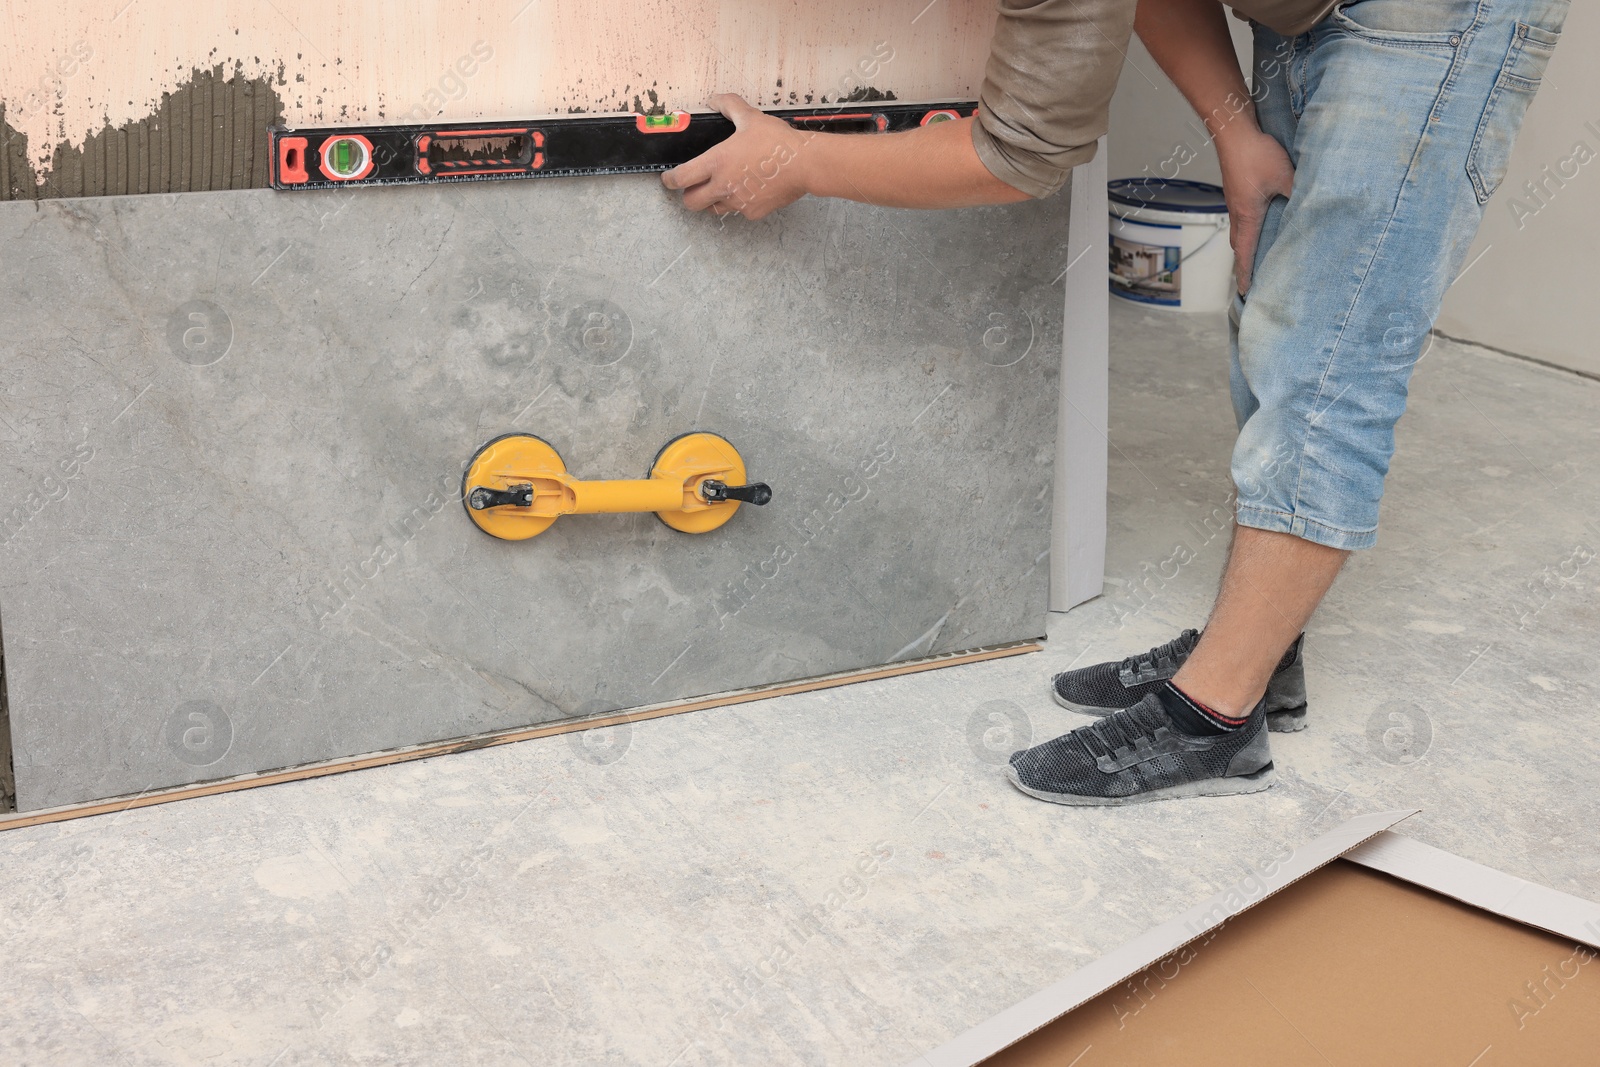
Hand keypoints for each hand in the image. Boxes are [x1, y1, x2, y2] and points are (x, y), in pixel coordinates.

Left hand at [661, 94, 809, 219]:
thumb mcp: (751, 117)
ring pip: (714, 209)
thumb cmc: (778, 141)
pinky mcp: (753, 212)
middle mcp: (723, 186)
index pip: (681, 179)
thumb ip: (729, 105)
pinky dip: (739, 203)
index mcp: (716, 163)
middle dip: (688, 195)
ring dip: (713, 200)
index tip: (668, 179)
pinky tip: (749, 189)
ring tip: (724, 187)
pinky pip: (738, 211)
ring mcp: (738, 203)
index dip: (670, 180)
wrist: (805, 164)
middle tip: (694, 186)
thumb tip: (714, 98)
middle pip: (691, 202)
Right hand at [1216, 128, 1293, 293]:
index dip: (1245, 273)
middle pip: (1239, 245)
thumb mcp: (1285, 175)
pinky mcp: (1237, 189)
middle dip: (1244, 262)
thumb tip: (1316, 207)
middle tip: (1251, 276)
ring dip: (1245, 244)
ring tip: (1257, 253)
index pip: (1245, 253)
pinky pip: (1241, 215)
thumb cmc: (1255, 153)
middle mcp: (1238, 211)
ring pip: (1239, 229)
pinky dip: (1248, 226)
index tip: (1244, 290)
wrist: (1233, 130)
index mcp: (1247, 215)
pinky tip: (1261, 220)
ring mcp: (1235, 200)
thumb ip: (1301, 193)